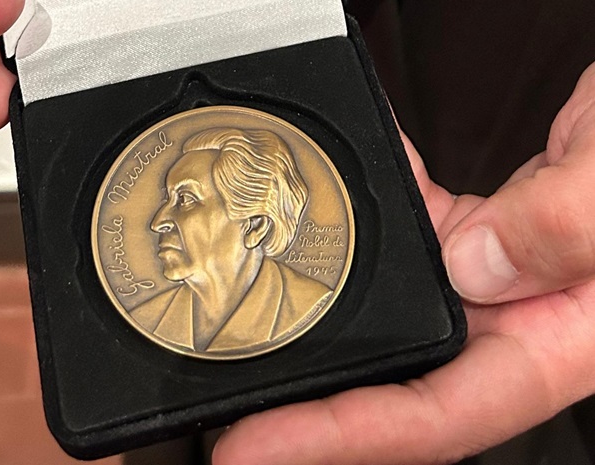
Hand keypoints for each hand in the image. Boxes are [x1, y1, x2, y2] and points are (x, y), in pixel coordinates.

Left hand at [213, 63, 594, 464]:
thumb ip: (566, 229)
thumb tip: (476, 269)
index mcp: (558, 343)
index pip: (435, 416)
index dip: (339, 439)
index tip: (254, 448)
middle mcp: (513, 323)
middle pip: (392, 384)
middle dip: (305, 406)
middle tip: (226, 407)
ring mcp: (488, 282)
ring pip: (388, 315)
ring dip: (320, 323)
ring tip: (245, 329)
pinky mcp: (472, 237)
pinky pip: (403, 237)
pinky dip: (359, 223)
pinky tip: (317, 209)